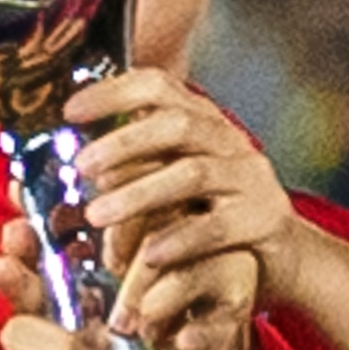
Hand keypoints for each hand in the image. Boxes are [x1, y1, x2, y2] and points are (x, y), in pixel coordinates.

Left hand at [67, 67, 300, 349]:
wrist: (279, 262)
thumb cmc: (209, 221)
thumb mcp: (172, 185)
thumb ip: (136, 167)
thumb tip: (73, 163)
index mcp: (202, 123)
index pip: (159, 87)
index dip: (113, 91)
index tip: (69, 110)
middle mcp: (228, 142)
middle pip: (176, 125)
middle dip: (123, 143)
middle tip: (80, 166)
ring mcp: (249, 179)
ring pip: (192, 174)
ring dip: (138, 193)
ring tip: (96, 215)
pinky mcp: (263, 221)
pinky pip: (217, 227)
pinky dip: (179, 239)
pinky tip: (147, 255)